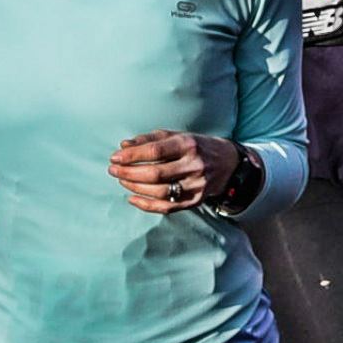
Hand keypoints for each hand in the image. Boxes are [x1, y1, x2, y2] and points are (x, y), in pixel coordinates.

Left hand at [107, 129, 235, 212]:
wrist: (229, 163)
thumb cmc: (196, 146)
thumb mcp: (176, 136)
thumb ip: (149, 139)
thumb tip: (123, 146)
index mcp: (188, 144)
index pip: (155, 151)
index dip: (131, 156)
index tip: (114, 157)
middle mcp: (194, 165)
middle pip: (155, 173)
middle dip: (129, 173)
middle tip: (113, 171)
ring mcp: (197, 185)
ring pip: (160, 192)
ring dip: (135, 188)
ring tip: (122, 181)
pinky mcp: (196, 200)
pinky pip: (167, 207)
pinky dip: (146, 205)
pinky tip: (132, 198)